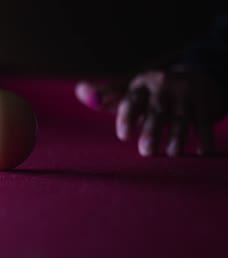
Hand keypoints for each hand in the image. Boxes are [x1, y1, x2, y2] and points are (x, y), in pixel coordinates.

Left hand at [75, 68, 225, 156]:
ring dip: (177, 136)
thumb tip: (79, 90)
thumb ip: (106, 95)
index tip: (124, 136)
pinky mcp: (205, 102)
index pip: (132, 100)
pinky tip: (202, 151)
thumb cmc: (153, 91)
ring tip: (172, 154)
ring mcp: (186, 93)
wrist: (197, 74)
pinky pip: (204, 121)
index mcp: (142, 84)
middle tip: (146, 152)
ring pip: (181, 117)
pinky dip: (204, 136)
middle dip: (152, 131)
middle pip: (157, 111)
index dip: (127, 117)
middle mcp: (164, 86)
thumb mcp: (130, 89)